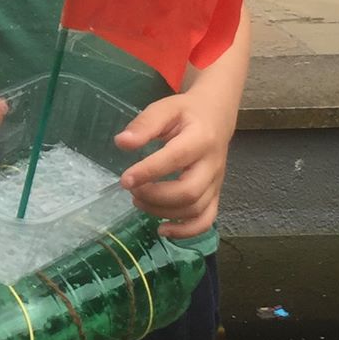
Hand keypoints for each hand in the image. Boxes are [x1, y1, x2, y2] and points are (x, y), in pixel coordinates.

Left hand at [115, 89, 232, 237]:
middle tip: (133, 190)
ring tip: (139, 201)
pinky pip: (206, 219)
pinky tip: (162, 230)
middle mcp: (212, 164)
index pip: (176, 158)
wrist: (216, 116)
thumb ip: (144, 124)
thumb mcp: (165, 108)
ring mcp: (216, 182)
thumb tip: (122, 143)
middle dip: (155, 197)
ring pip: (196, 209)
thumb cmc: (186, 112)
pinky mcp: (215, 193)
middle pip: (189, 192)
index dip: (149, 171)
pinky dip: (186, 232)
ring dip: (163, 212)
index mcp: (200, 138)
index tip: (125, 179)